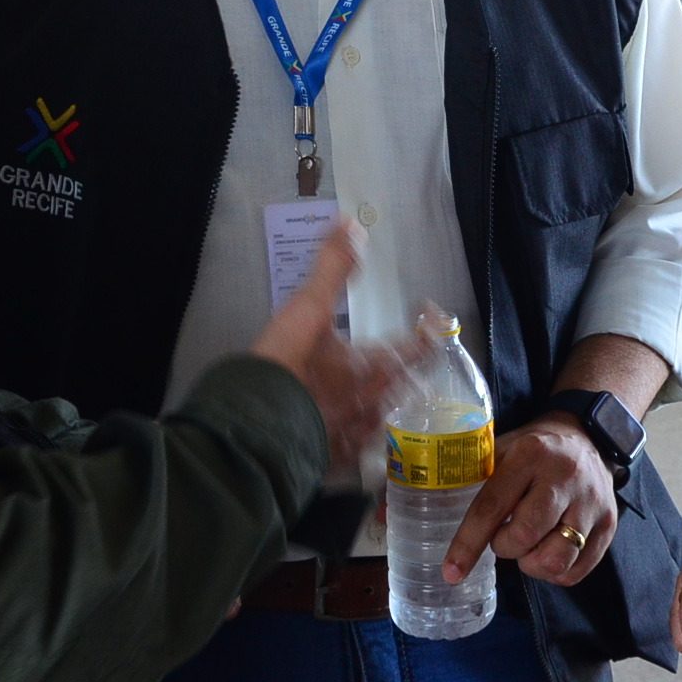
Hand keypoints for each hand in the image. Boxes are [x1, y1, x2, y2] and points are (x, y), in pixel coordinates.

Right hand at [248, 222, 405, 464]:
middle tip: (403, 352)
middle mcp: (375, 403)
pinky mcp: (334, 459)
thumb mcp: (306, 309)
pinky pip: (358, 447)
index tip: (428, 313)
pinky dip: (357, 433)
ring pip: (385, 416)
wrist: (251, 428)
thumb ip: (332, 266)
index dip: (431, 327)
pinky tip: (346, 429)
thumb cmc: (285, 366)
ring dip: (386, 399)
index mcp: (376, 367)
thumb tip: (352, 223)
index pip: (422, 345)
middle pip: (409, 384)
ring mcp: (357, 435)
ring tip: (376, 389)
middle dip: (410, 366)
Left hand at [443, 414, 617, 587]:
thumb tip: (410, 512)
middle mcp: (564, 476)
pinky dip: (555, 573)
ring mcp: (591, 502)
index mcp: (529, 454)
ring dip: (532, 564)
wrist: (586, 436)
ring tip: (528, 547)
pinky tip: (547, 553)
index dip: (468, 543)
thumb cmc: (532, 449)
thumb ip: (467, 477)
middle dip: (506, 547)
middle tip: (504, 537)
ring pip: (556, 558)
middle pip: (526, 535)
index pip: (492, 506)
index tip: (451, 571)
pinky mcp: (609, 523)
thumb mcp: (499, 449)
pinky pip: (578, 570)